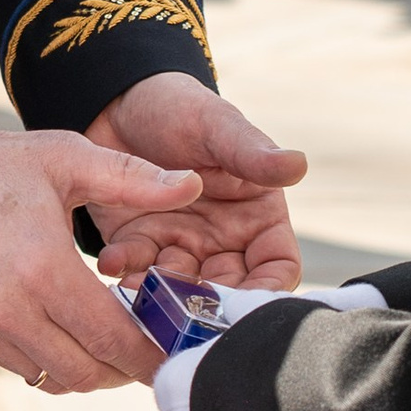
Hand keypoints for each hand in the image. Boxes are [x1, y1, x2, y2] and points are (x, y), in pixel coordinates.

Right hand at [0, 127, 195, 390]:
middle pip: (86, 372)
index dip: (148, 355)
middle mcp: (11, 310)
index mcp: (44, 268)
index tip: (173, 352)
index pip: (112, 338)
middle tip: (146, 351)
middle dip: (124, 370)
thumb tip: (192, 186)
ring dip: (88, 369)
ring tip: (108, 341)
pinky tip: (66, 331)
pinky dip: (51, 361)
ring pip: (54, 378)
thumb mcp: (64, 158)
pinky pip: (22, 368)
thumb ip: (133, 178)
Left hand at [85, 70, 306, 288]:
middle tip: (189, 310)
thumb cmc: (178, 107)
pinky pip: (138, 272)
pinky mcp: (139, 245)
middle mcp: (224, 239)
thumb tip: (298, 165)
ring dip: (165, 295)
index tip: (248, 305)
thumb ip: (252, 154)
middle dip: (211, 305)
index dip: (268, 291)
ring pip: (183, 290)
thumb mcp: (216, 126)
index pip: (277, 266)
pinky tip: (113, 262)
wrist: (116, 100)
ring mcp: (181, 245)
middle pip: (230, 291)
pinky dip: (127, 273)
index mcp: (257, 214)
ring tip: (141, 283)